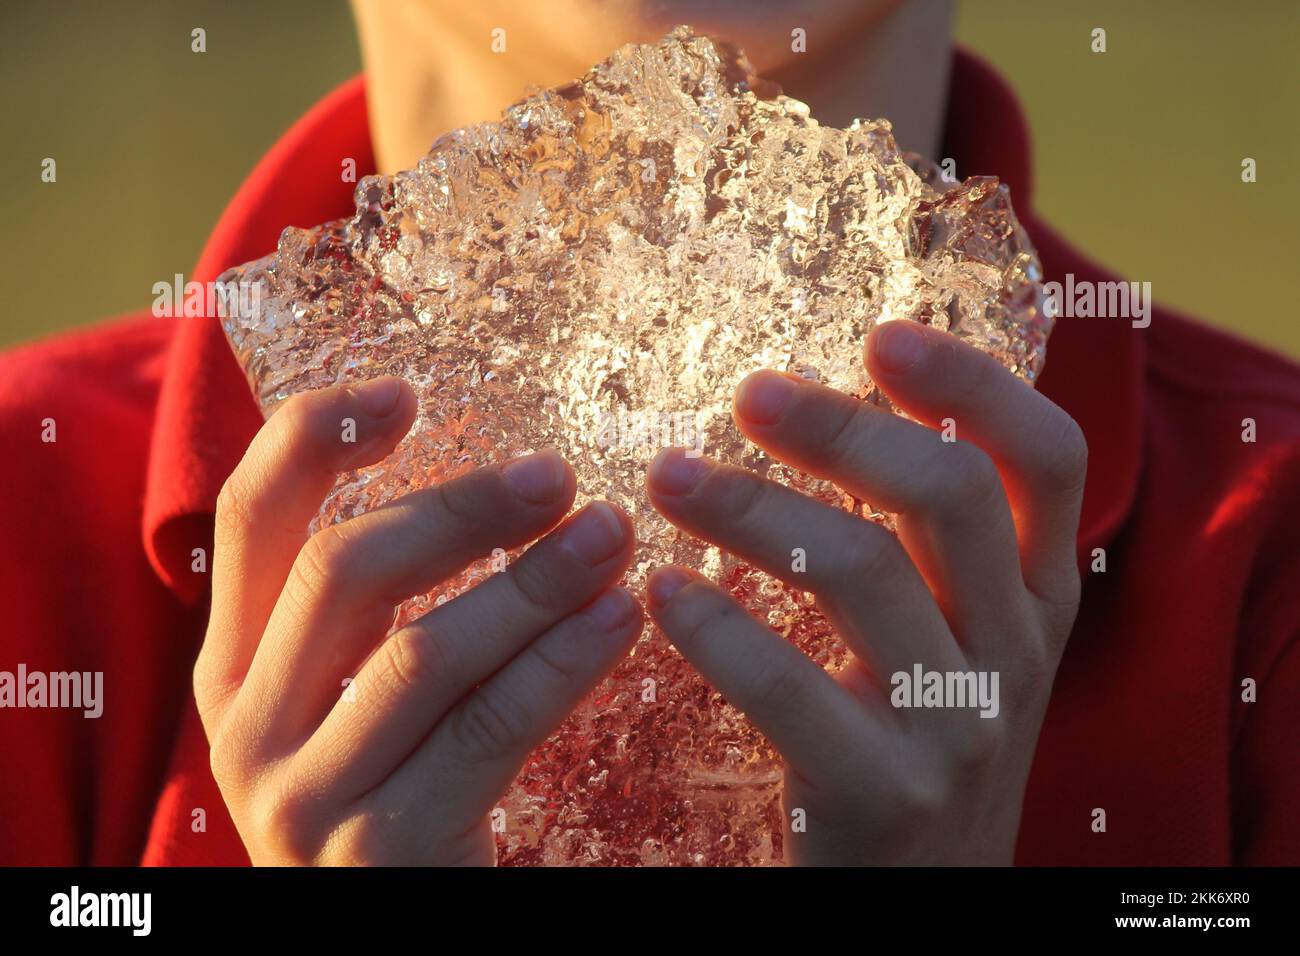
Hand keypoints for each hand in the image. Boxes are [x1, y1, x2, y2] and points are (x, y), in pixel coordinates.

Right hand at [194, 377, 639, 864]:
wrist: (399, 929)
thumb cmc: (401, 790)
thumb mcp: (360, 694)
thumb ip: (379, 609)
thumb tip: (487, 484)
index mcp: (234, 666)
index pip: (248, 517)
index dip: (317, 438)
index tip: (406, 391)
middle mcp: (247, 726)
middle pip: (345, 569)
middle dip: (463, 509)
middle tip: (561, 478)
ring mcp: (304, 795)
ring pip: (424, 650)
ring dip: (532, 581)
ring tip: (612, 534)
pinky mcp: (382, 852)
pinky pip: (488, 726)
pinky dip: (562, 660)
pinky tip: (621, 617)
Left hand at [644, 321, 1086, 864]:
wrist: (923, 902)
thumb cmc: (922, 745)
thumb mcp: (964, 643)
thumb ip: (941, 550)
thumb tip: (860, 410)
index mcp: (1042, 600)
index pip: (1052, 458)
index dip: (977, 381)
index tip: (881, 336)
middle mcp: (1017, 651)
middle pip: (949, 491)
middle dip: (842, 425)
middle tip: (746, 394)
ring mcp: (957, 725)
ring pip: (860, 568)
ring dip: (750, 506)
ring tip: (667, 475)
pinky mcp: (884, 792)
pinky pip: (788, 684)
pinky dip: (715, 625)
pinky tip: (661, 590)